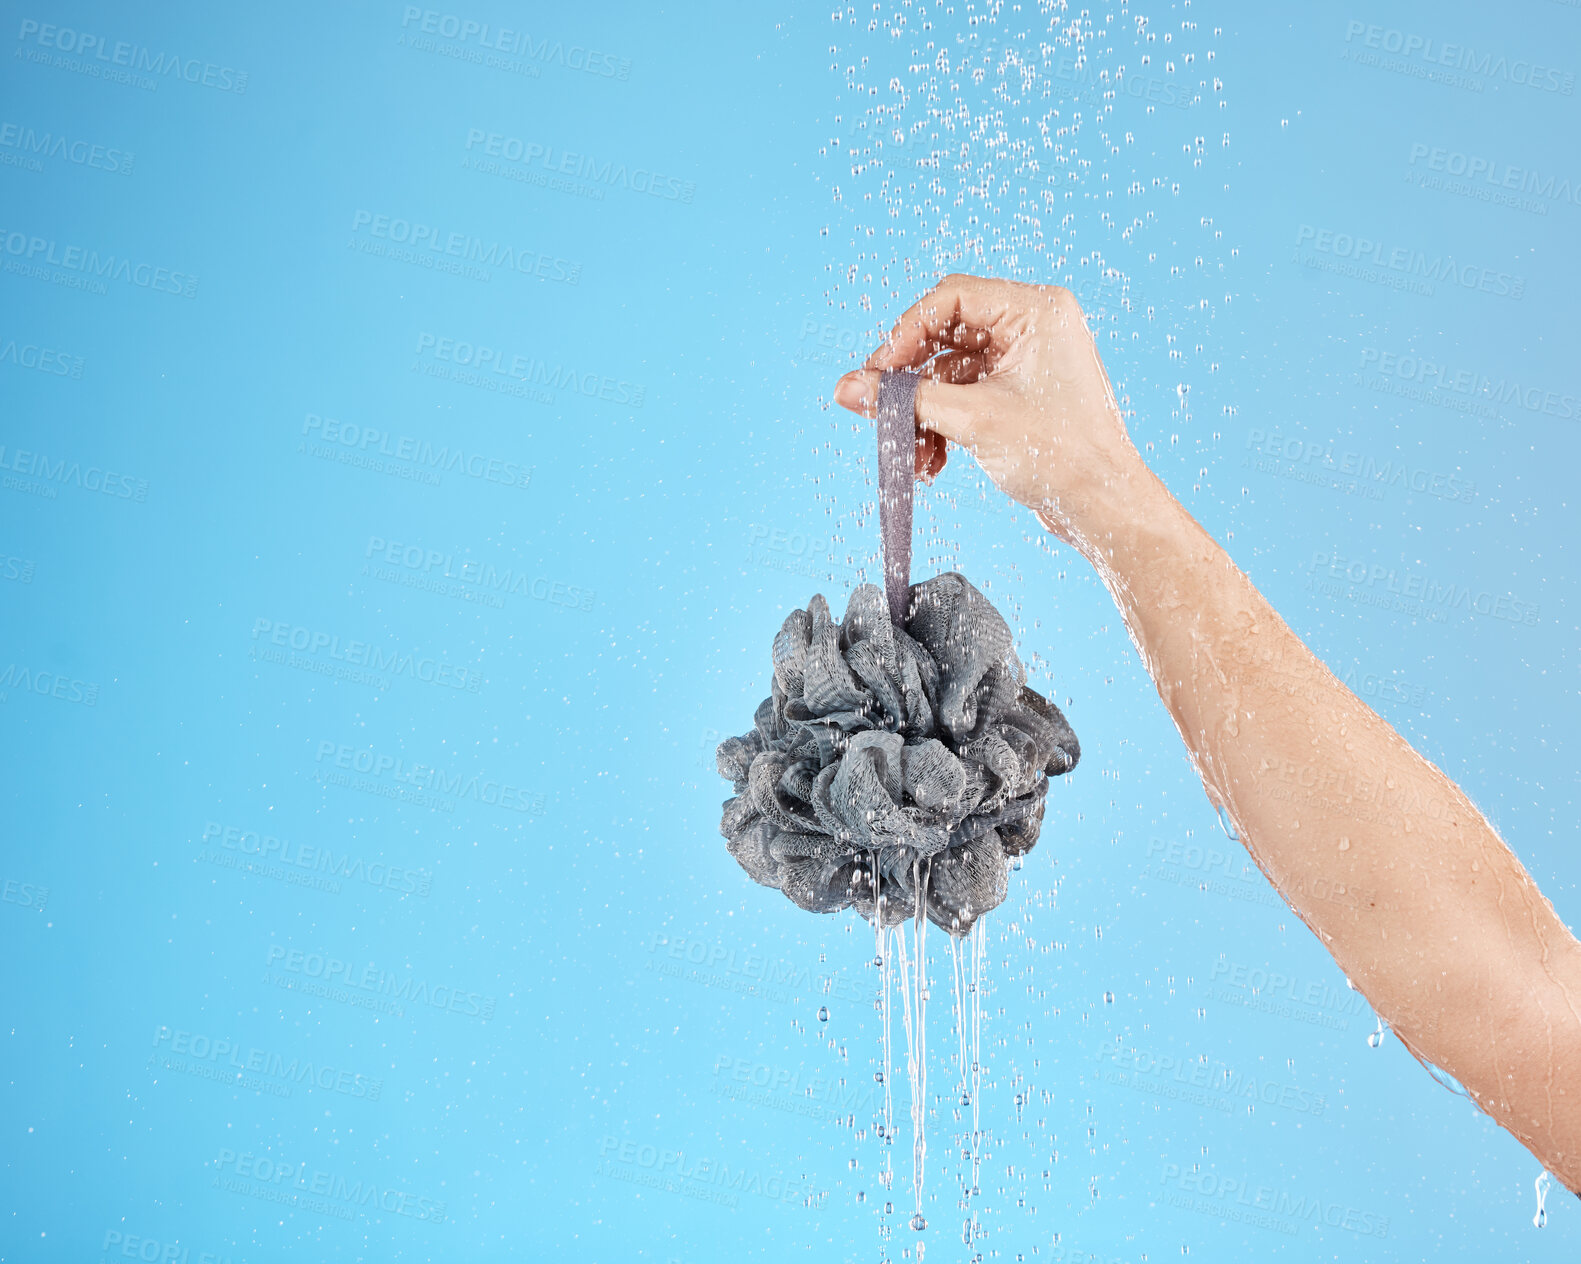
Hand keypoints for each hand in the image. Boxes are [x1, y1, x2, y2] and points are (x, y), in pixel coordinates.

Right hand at [832, 274, 1148, 548]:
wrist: (1102, 507)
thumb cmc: (1063, 456)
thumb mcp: (973, 420)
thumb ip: (906, 400)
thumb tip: (849, 388)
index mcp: (1037, 311)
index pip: (951, 298)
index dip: (905, 333)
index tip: (878, 373)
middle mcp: (1034, 326)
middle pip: (946, 335)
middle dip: (911, 381)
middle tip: (880, 410)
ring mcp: (1027, 361)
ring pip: (950, 372)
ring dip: (923, 412)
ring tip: (908, 451)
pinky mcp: (1020, 394)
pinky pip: (965, 395)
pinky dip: (942, 424)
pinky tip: (930, 461)